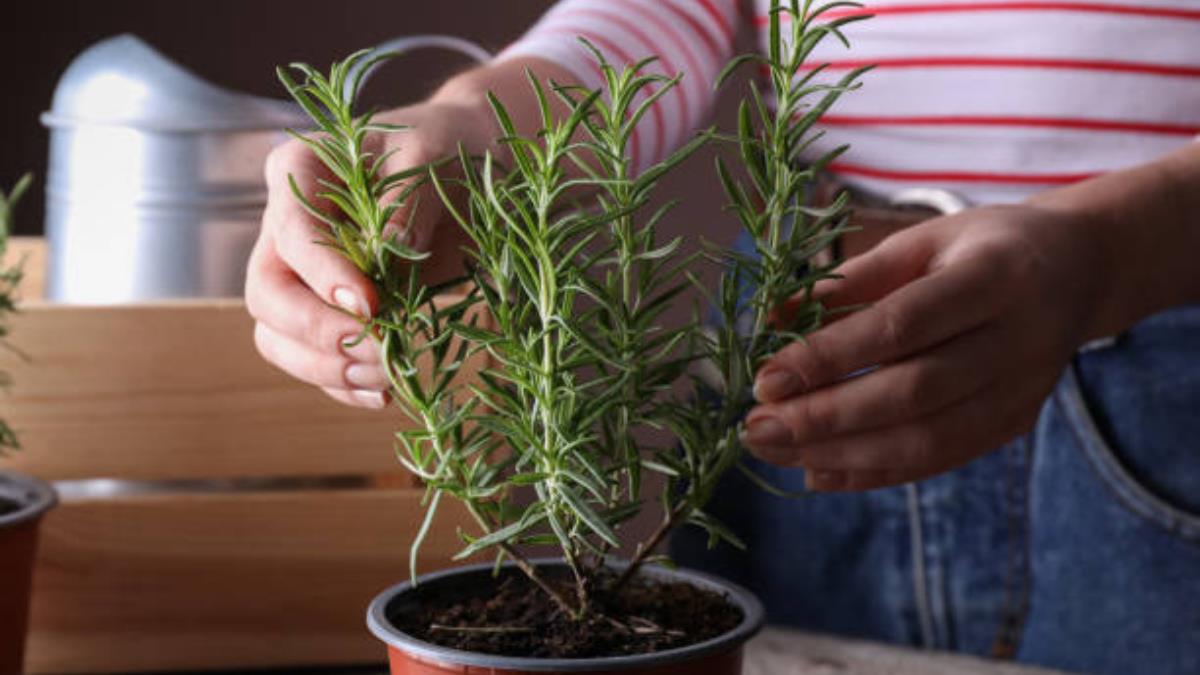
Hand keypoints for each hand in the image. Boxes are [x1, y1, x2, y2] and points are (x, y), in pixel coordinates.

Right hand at [245, 100, 492, 408]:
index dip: (323, 275)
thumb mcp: (432, 155)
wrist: (467, 167)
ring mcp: (301, 274)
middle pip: (266, 295)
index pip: (292, 233)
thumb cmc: (445, 148)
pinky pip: (313, 359)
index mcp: (299, 171)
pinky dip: (342, 385)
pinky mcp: (328, 310)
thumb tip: (387, 251)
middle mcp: (286, 226)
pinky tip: (383, 394)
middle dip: (317, 333)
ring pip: (278, 336)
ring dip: (325, 368)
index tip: (371, 306)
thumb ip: (408, 199)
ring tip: (386, 378)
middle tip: (378, 351)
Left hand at [741, 203, 1109, 490]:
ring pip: (926, 440)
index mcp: (994, 276)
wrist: (1078, 271)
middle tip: (754, 427)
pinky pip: (938, 459)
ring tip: (772, 451)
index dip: (829, 357)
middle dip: (825, 418)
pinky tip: (816, 473)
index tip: (765, 379)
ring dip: (839, 454)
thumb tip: (768, 323)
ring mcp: (1022, 390)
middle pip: (912, 393)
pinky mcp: (1014, 424)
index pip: (901, 326)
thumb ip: (846, 283)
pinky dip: (874, 472)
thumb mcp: (919, 242)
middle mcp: (1018, 339)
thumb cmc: (980, 247)